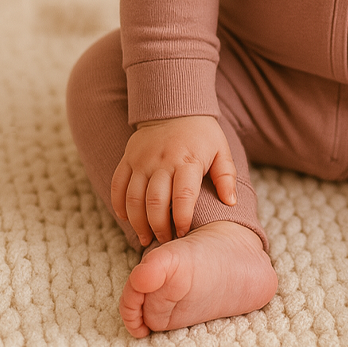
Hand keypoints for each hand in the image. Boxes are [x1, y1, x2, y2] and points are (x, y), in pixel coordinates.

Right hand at [110, 115, 236, 246]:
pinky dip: (119, 206)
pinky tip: (127, 219)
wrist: (174, 107)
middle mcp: (162, 161)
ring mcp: (142, 159)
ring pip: (133, 198)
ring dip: (137, 222)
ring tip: (146, 237)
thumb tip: (231, 202)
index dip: (182, 219)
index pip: (183, 196)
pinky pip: (117, 185)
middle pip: (155, 202)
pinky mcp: (127, 158)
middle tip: (165, 239)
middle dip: (158, 227)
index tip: (183, 232)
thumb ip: (226, 177)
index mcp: (187, 160)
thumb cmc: (201, 135)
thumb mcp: (221, 150)